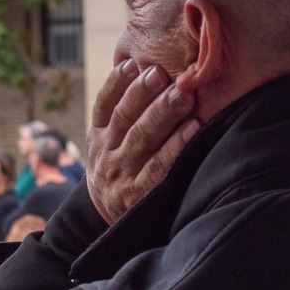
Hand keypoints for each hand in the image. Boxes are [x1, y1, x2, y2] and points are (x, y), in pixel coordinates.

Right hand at [86, 61, 197, 224]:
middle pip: (124, 118)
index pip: (104, 105)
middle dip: (143, 93)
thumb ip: (120, 118)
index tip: (134, 63)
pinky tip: (192, 129)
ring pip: (141, 138)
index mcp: (98, 138)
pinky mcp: (140, 195)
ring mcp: (123, 175)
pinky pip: (159, 167)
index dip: (117, 83)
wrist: (109, 226)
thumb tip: (144, 71)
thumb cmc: (118, 174)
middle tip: (163, 73)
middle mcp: (107, 155)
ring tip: (183, 94)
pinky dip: (175, 146)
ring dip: (162, 113)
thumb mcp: (107, 148)